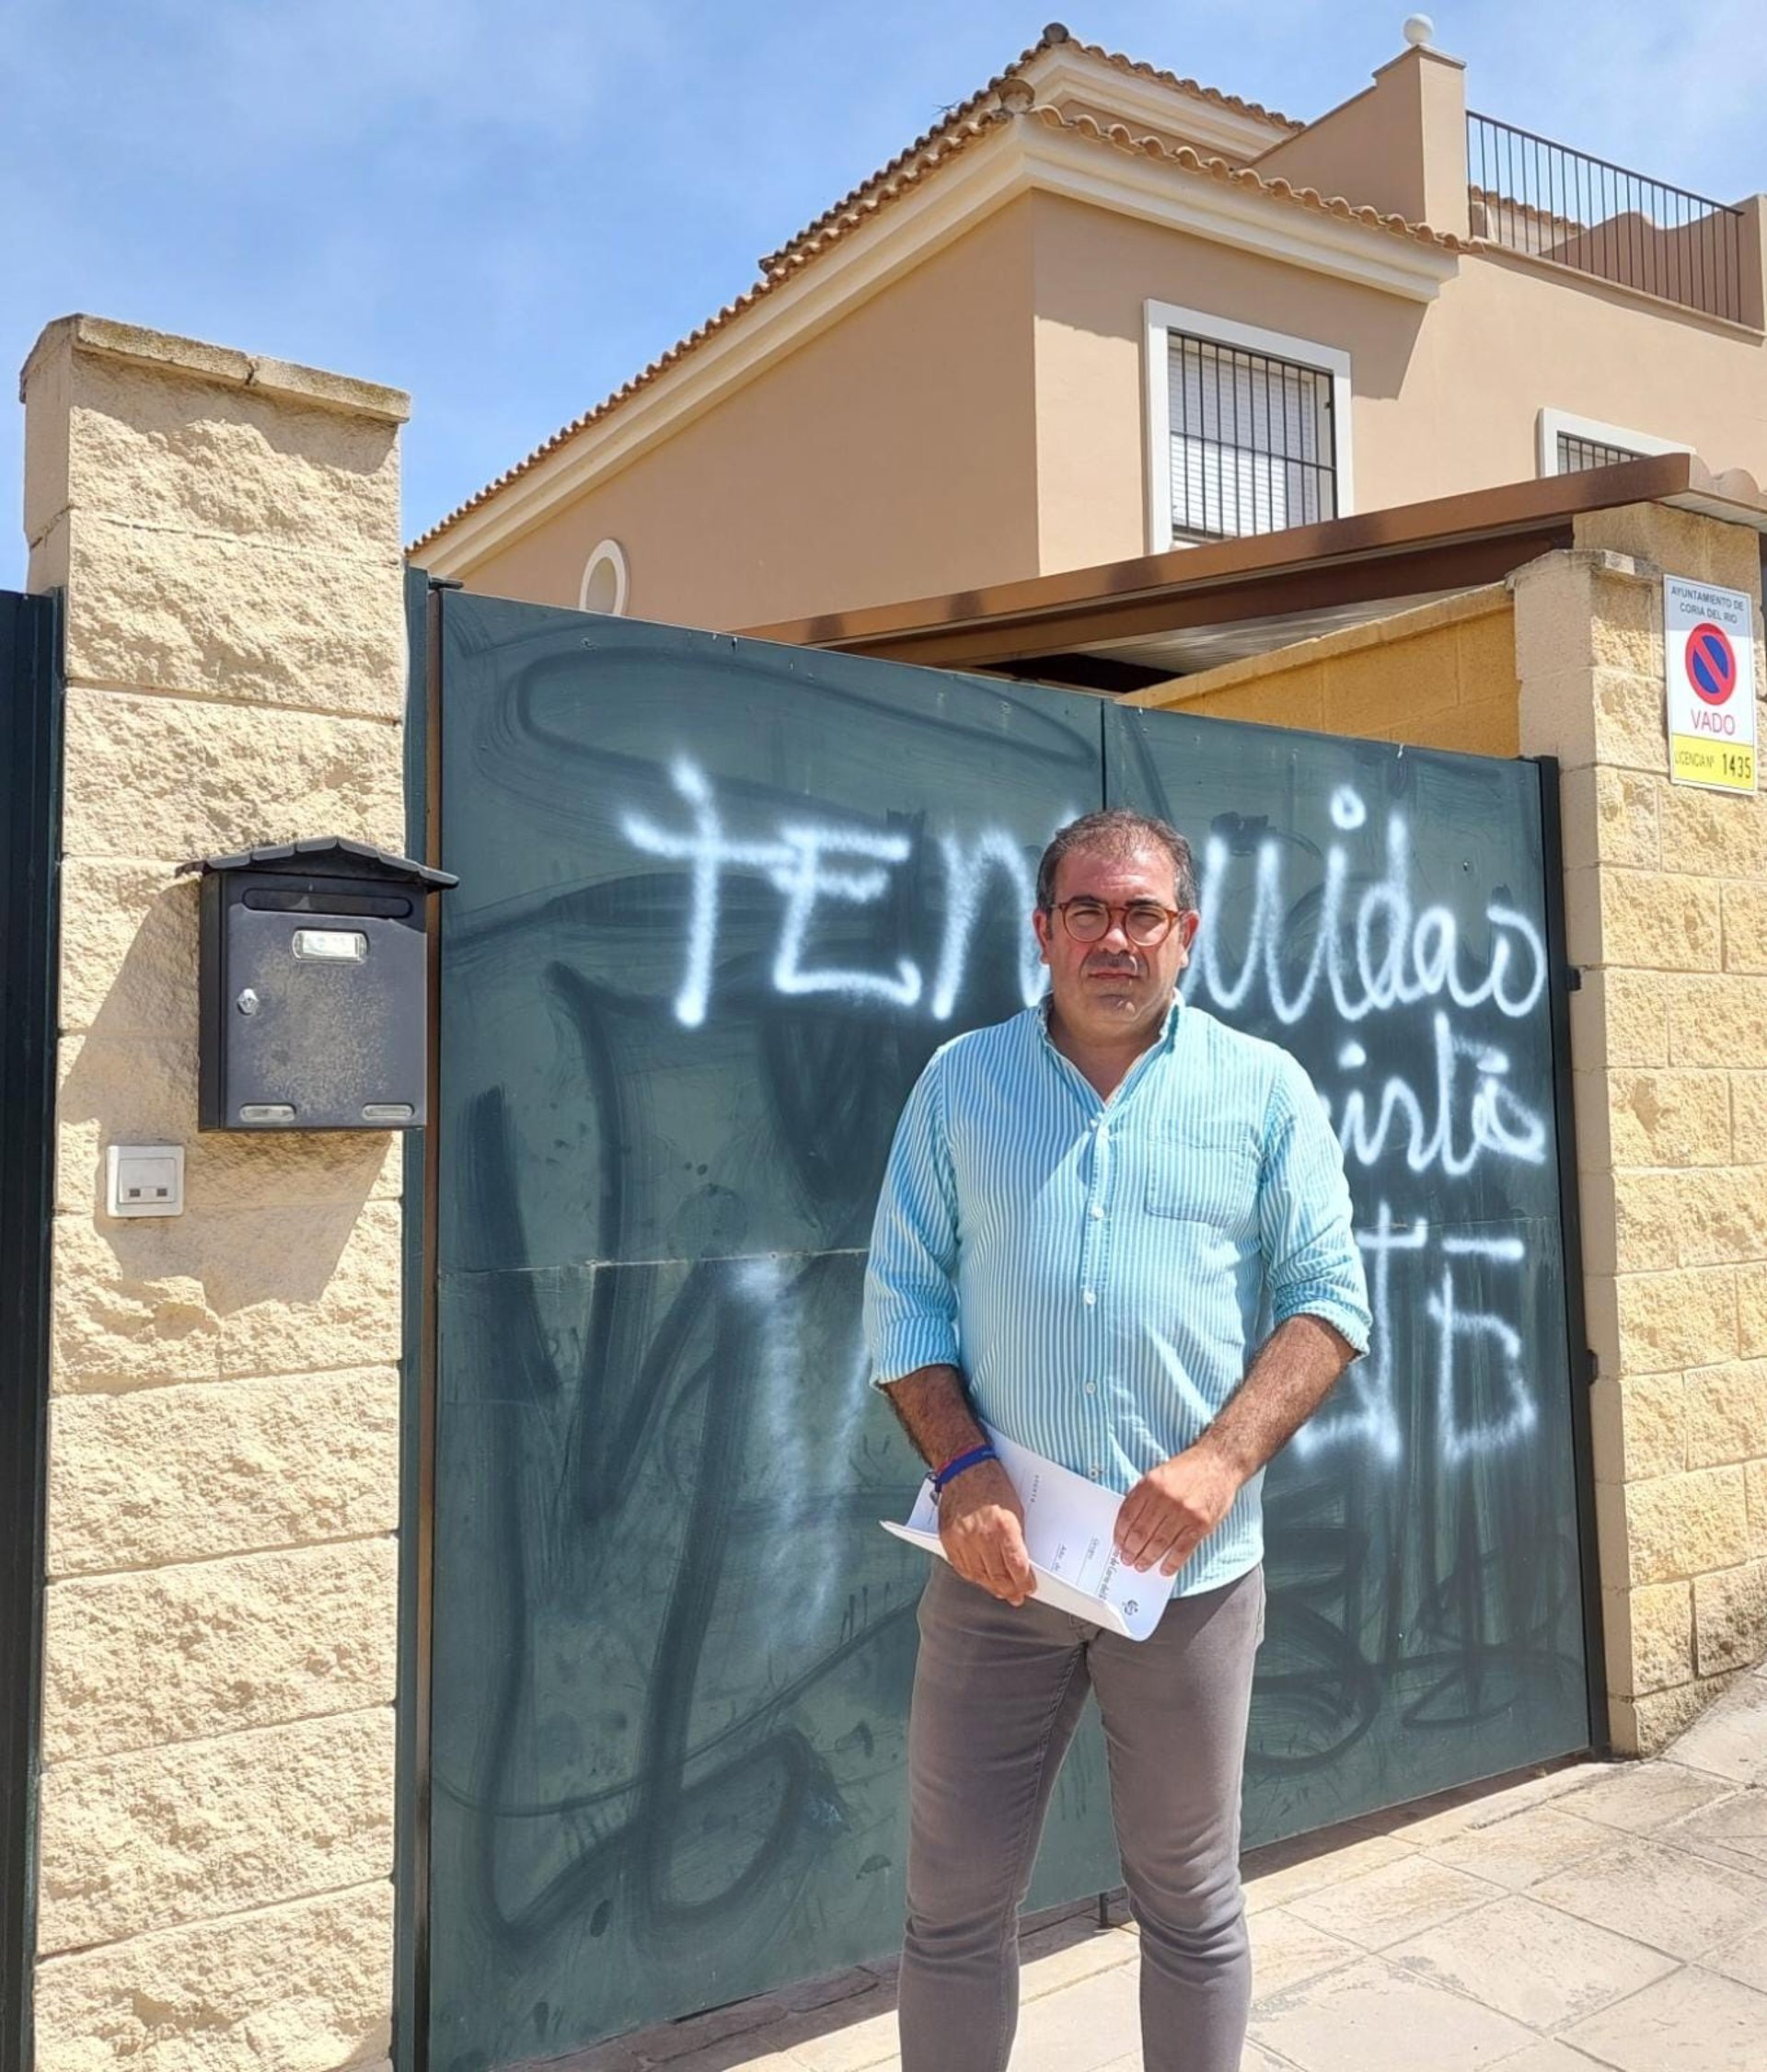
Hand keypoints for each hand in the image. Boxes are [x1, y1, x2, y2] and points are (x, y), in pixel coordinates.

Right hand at [938, 1459, 1036, 1605]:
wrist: (964, 1468)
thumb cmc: (994, 1485)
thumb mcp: (1015, 1510)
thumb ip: (1016, 1538)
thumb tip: (1020, 1564)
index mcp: (1004, 1527)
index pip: (1017, 1567)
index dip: (1024, 1582)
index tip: (1029, 1588)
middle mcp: (982, 1536)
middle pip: (997, 1576)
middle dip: (1009, 1590)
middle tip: (1016, 1597)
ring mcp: (962, 1539)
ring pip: (978, 1576)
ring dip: (991, 1587)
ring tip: (1000, 1591)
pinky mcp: (947, 1538)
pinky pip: (960, 1566)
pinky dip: (972, 1576)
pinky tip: (980, 1578)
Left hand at [1114, 1444, 1243, 1576]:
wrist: (1219, 1462)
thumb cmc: (1188, 1469)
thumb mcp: (1159, 1474)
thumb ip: (1144, 1495)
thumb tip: (1129, 1523)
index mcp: (1151, 1484)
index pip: (1128, 1514)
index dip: (1120, 1533)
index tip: (1118, 1544)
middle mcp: (1166, 1498)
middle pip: (1141, 1531)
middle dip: (1131, 1549)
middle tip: (1126, 1559)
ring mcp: (1184, 1512)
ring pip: (1160, 1542)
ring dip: (1147, 1558)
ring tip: (1141, 1566)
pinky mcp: (1201, 1524)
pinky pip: (1183, 1549)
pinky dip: (1172, 1562)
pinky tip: (1165, 1569)